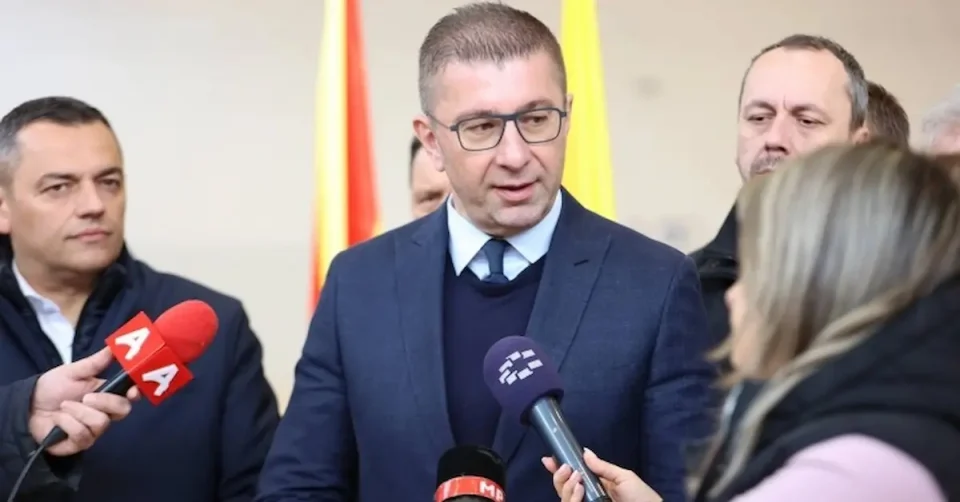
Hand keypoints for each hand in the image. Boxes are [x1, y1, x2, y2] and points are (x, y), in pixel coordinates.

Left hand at [29, 347, 139, 455]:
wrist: (27, 406)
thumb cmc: (52, 388)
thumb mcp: (73, 371)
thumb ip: (95, 362)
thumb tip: (113, 347)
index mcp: (106, 395)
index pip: (129, 397)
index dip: (135, 394)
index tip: (132, 391)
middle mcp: (104, 413)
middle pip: (122, 411)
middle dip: (104, 402)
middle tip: (86, 397)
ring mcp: (93, 430)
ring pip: (100, 423)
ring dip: (78, 412)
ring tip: (64, 406)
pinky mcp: (79, 443)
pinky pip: (82, 434)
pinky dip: (67, 423)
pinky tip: (58, 420)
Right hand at [542, 449, 661, 501]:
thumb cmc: (642, 497)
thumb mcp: (624, 477)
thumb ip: (603, 467)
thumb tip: (584, 452)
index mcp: (596, 486)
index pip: (572, 478)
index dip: (558, 469)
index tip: (548, 459)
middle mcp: (588, 497)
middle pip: (563, 488)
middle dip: (559, 476)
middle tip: (567, 468)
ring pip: (564, 498)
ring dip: (566, 486)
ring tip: (578, 479)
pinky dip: (571, 498)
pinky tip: (579, 489)